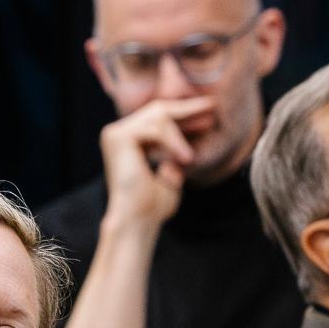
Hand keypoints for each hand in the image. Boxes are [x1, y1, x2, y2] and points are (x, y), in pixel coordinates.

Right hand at [99, 97, 216, 229]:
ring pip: (159, 117)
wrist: (137, 220)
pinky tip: (186, 159)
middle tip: (213, 107)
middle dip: (187, 109)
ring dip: (183, 131)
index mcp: (126, 143)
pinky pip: (156, 128)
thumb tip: (186, 149)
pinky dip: (174, 142)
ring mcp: (114, 134)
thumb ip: (174, 161)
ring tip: (197, 145)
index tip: (209, 114)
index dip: (184, 116)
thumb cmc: (152, 207)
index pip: (157, 119)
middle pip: (158, 110)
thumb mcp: (170, 176)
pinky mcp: (119, 137)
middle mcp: (116, 135)